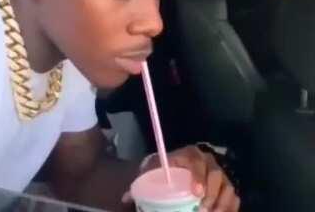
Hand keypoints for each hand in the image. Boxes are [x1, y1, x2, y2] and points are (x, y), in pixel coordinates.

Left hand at [124, 146, 239, 211]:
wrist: (177, 165)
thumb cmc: (165, 168)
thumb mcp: (153, 170)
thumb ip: (141, 183)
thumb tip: (125, 197)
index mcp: (190, 154)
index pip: (197, 162)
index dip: (198, 177)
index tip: (196, 194)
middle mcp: (208, 161)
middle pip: (216, 176)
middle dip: (212, 196)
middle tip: (202, 211)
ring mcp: (220, 174)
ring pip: (227, 188)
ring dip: (222, 206)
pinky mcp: (227, 186)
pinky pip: (234, 198)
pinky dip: (230, 209)